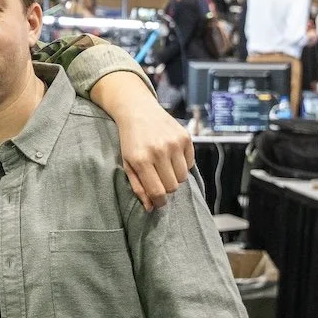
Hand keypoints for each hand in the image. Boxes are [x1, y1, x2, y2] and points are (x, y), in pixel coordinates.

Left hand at [97, 73, 192, 209]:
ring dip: (175, 177)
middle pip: (173, 186)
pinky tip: (171, 156)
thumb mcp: (127, 163)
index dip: (159, 201)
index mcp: (141, 160)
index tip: (158, 202)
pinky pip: (190, 163)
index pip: (158, 191)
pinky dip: (182, 165)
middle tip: (158, 180)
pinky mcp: (186, 137)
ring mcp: (174, 143)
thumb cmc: (130, 141)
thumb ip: (138, 186)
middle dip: (166, 188)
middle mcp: (159, 151)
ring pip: (183, 177)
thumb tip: (150, 207)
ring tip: (164, 167)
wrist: (138, 110)